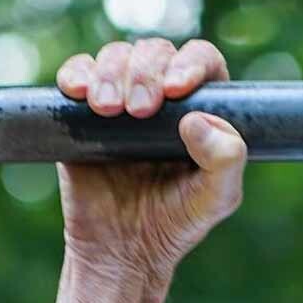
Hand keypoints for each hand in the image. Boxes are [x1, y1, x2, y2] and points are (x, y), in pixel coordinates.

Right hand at [55, 39, 246, 278]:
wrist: (121, 250)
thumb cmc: (175, 223)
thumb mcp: (217, 198)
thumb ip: (226, 160)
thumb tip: (196, 119)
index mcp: (202, 110)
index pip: (203, 61)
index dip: (191, 63)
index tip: (176, 89)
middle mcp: (163, 99)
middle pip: (155, 52)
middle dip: (146, 71)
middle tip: (139, 111)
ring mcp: (121, 101)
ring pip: (116, 56)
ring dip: (111, 72)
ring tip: (109, 111)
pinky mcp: (82, 113)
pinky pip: (77, 74)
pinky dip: (76, 73)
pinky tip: (79, 93)